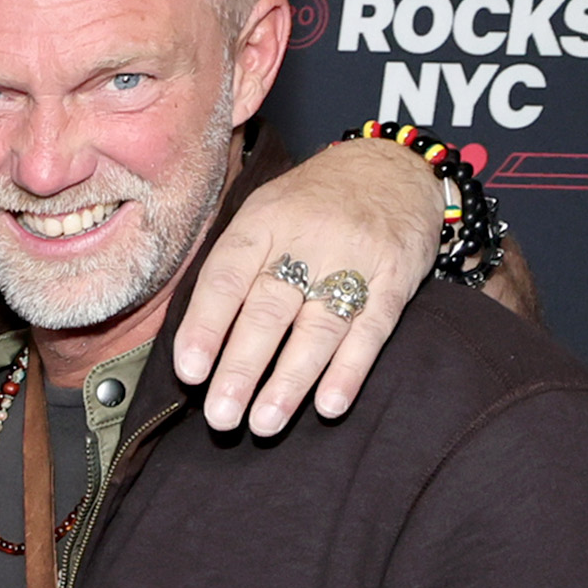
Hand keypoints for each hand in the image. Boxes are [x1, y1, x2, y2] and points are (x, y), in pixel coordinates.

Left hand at [170, 135, 448, 435]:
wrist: (393, 165)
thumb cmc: (309, 205)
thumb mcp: (263, 214)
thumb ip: (232, 268)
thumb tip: (196, 343)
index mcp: (263, 221)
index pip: (227, 276)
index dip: (206, 326)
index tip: (189, 372)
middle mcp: (309, 238)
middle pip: (269, 310)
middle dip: (242, 368)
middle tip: (220, 416)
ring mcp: (356, 257)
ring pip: (318, 327)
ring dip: (290, 381)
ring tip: (264, 423)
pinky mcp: (397, 276)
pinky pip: (372, 328)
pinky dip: (350, 370)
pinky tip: (329, 404)